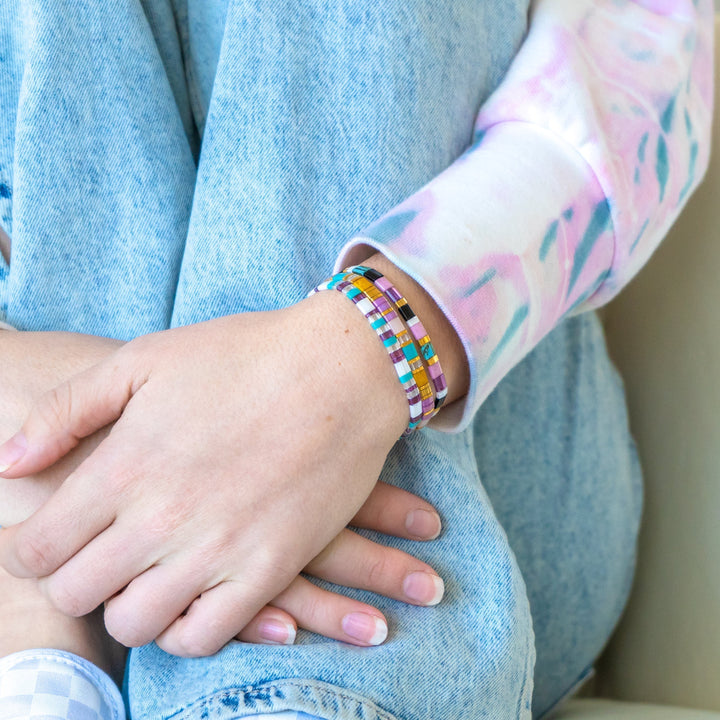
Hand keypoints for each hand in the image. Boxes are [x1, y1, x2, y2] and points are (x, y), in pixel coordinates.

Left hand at [0, 294, 429, 655]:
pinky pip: (204, 636)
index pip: (35, 551)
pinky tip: (195, 591)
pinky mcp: (269, 567)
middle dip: (74, 578)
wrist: (341, 369)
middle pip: (74, 594)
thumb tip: (9, 463)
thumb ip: (68, 411)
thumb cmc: (244, 355)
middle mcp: (160, 520)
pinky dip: (186, 626)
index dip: (30, 549)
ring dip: (130, 603)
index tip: (52, 538)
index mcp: (123, 467)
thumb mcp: (145, 359)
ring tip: (149, 572)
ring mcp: (217, 550)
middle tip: (100, 553)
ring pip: (134, 625)